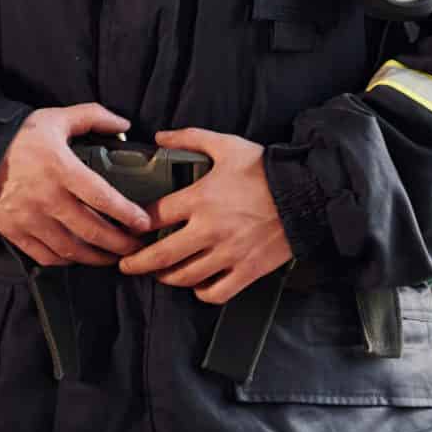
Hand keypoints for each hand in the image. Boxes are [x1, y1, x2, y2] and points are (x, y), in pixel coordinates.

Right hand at [0, 104, 152, 267]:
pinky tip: (80, 257)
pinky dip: (67, 261)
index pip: (101, 197)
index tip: (144, 223)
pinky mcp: (14, 232)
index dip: (126, 214)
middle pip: (91, 230)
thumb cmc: (21, 136)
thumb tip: (124, 124)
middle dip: (119, 243)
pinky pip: (46, 256)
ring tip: (114, 257)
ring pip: (70, 249)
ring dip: (96, 257)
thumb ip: (93, 117)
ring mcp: (28, 218)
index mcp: (60, 168)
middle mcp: (45, 197)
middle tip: (136, 246)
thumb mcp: (57, 118)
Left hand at [118, 128, 291, 304]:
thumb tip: (160, 138)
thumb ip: (190, 138)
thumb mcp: (226, 145)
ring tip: (159, 273)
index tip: (128, 228)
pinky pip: (216, 292)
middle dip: (137, 263)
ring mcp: (228, 253)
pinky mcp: (247, 270)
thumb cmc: (265, 169)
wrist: (306, 192)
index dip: (135, 224)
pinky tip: (197, 284)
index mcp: (200, 198)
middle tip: (126, 265)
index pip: (153, 216)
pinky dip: (202, 292)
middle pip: (161, 255)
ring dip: (166, 277)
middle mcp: (210, 230)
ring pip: (185, 277)